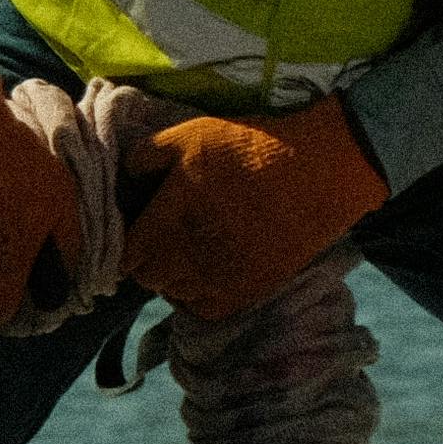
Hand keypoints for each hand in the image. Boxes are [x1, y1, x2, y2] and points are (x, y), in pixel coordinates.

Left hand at [120, 97, 384, 315]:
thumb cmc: (250, 147)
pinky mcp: (250, 289)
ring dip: (172, 277)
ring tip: (183, 254)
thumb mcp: (191, 134)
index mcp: (170, 218)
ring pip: (175, 294)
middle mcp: (190, 255)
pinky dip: (196, 297)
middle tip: (158, 241)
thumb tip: (124, 175)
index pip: (128, 255)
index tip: (137, 230)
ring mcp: (221, 277)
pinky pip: (205, 309)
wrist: (317, 170)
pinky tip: (203, 274)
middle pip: (148, 278)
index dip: (127, 245)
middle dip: (146, 261)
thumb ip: (146, 155)